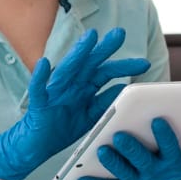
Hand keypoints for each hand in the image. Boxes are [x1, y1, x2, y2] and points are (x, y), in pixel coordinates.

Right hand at [0, 28, 150, 179]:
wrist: (35, 146)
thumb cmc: (62, 128)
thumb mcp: (90, 116)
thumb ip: (105, 102)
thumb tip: (123, 88)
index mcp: (83, 88)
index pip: (105, 72)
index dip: (123, 67)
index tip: (144, 63)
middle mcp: (70, 85)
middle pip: (89, 64)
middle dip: (105, 49)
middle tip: (120, 33)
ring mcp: (54, 92)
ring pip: (67, 70)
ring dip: (78, 53)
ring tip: (90, 38)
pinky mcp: (38, 104)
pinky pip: (38, 89)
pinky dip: (40, 77)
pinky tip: (44, 63)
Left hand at [77, 119, 180, 179]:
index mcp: (174, 166)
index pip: (169, 147)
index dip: (163, 135)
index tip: (157, 120)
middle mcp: (155, 175)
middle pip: (141, 159)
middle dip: (130, 147)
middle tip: (119, 135)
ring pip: (124, 172)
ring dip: (112, 162)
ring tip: (101, 150)